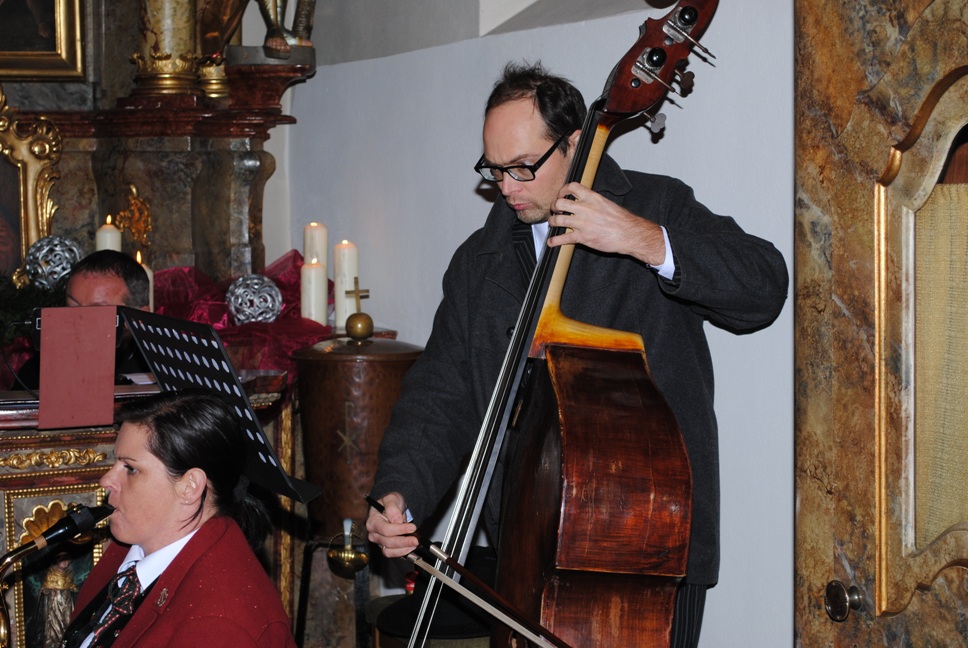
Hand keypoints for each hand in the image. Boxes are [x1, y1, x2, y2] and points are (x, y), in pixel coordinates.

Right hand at [365, 492, 418, 557]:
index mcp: (372, 521)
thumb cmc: (391, 503)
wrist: (394, 507)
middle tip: (415, 539)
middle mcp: (374, 533)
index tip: (412, 527)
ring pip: (388, 550)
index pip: (385, 529)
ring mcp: (379, 541)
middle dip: (403, 541)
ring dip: (403, 549)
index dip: (399, 530)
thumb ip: (392, 507)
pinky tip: (410, 547)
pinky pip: (391, 554)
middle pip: (387, 541)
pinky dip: (401, 552)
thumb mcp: (391, 498)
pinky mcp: (385, 547)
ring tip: (414, 544)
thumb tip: (396, 520)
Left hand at [547, 182, 665, 265]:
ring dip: (552, 222)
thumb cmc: (622, 220)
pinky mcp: (582, 237)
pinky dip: (554, 241)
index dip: (563, 190)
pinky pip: (563, 238)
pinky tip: (551, 242)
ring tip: (553, 223)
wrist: (629, 234)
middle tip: (555, 209)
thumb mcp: (607, 204)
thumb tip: (585, 202)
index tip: (561, 194)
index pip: (572, 187)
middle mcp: (585, 208)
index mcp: (592, 198)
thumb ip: (594, 202)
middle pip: (559, 203)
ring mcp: (582, 223)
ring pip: (557, 220)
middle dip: (554, 206)